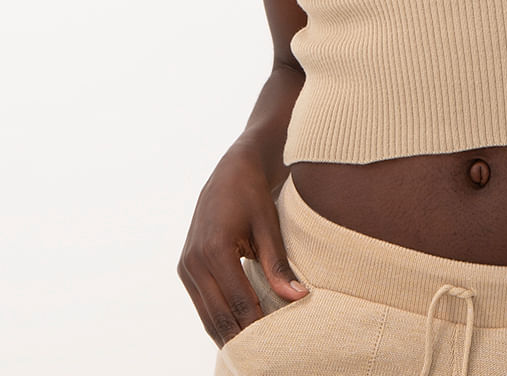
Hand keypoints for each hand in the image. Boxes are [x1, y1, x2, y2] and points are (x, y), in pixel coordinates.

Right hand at [177, 144, 307, 345]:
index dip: (257, 327)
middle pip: (219, 316)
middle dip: (242, 339)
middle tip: (265, 356)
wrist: (231, 172)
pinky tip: (238, 334)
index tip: (277, 344)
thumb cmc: (253, 196)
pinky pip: (203, 305)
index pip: (239, 303)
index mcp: (214, 249)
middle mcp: (194, 261)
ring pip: (207, 316)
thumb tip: (298, 298)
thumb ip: (279, 265)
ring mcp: (186, 266)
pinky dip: (220, 321)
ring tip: (253, 352)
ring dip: (228, 335)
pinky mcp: (185, 269)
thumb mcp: (269, 226)